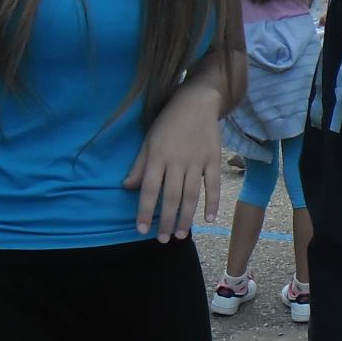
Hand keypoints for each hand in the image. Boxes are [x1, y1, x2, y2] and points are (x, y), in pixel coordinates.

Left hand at [122, 81, 222, 240]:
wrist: (197, 101)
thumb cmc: (168, 121)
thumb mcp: (149, 140)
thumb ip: (139, 165)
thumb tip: (128, 187)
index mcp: (158, 156)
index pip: (150, 189)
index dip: (145, 210)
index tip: (142, 229)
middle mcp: (177, 160)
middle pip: (171, 196)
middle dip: (166, 220)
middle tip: (162, 239)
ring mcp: (197, 160)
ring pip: (191, 194)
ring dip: (186, 217)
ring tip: (180, 234)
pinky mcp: (213, 159)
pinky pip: (213, 185)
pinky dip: (212, 202)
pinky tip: (208, 218)